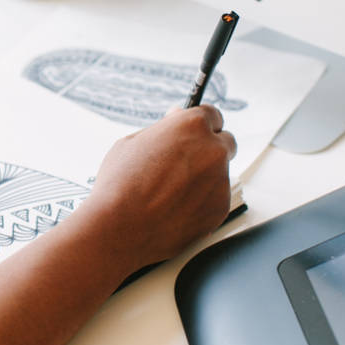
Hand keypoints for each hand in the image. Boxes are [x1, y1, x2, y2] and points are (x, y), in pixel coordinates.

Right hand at [83, 106, 236, 274]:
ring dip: (203, 177)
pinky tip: (175, 208)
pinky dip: (201, 201)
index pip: (213, 115)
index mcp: (192, 126)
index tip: (196, 133)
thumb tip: (177, 116)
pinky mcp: (221, 208)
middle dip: (210, 149)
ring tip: (170, 192)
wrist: (120, 229)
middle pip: (225, 142)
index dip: (202, 125)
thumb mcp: (132, 143)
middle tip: (185, 162)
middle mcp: (213, 150)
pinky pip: (215, 199)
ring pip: (219, 173)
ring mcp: (220, 180)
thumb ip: (163, 129)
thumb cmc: (119, 184)